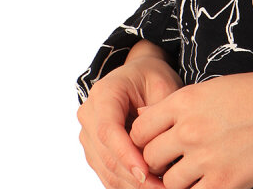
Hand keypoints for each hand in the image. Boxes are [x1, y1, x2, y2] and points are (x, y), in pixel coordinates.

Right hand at [77, 51, 183, 188]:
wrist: (139, 75)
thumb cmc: (153, 77)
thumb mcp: (163, 84)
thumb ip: (159, 112)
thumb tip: (154, 144)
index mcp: (104, 93)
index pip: (108, 130)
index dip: (125, 155)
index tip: (146, 173)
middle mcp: (89, 115)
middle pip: (106, 155)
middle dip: (133, 177)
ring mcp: (89, 135)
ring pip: (106, 170)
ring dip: (132, 186)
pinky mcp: (95, 151)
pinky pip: (108, 174)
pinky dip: (127, 185)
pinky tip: (149, 187)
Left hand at [129, 69, 252, 188]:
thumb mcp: (213, 88)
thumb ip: (176, 105)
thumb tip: (143, 116)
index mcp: (186, 101)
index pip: (139, 129)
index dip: (142, 140)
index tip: (154, 143)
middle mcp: (190, 130)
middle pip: (149, 158)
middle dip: (157, 163)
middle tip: (171, 162)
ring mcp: (205, 159)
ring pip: (168, 183)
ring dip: (176, 181)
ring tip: (193, 172)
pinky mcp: (223, 183)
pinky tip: (207, 181)